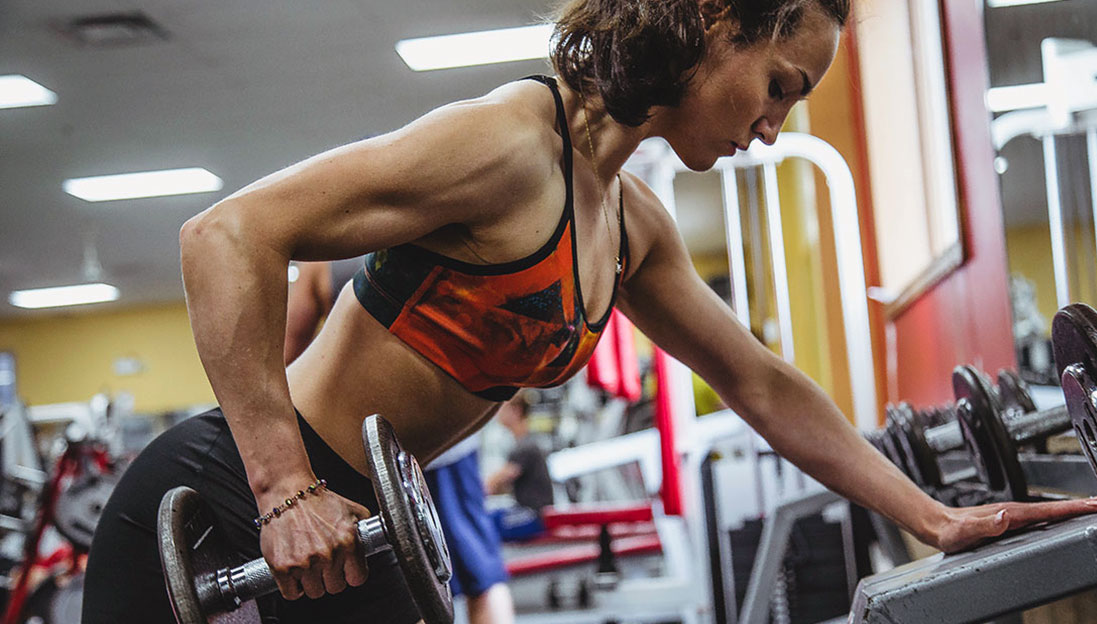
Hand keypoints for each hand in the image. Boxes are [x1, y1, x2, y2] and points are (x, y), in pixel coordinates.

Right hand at [258, 485, 371, 599]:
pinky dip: (292, 587)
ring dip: (311, 582)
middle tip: (323, 563)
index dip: (351, 574)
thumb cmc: (317, 501)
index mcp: (348, 541)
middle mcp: (328, 554)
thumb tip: (376, 543)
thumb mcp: (352, 510)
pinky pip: (291, 594)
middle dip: (330, 577)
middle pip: (335, 587)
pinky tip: (295, 571)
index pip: (357, 578)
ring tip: (308, 563)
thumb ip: (365, 530)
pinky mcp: (282, 567)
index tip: (345, 570)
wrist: (286, 492)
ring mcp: (304, 562)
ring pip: (314, 592)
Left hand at [928, 497, 1096, 553]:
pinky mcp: (1009, 520)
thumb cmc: (950, 531)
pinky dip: (1056, 516)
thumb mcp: (966, 531)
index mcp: (1009, 513)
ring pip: (1048, 512)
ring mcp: (1012, 515)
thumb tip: (1005, 517)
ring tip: (1091, 510)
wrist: (937, 525)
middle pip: (1054, 509)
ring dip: (1071, 510)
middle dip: (1080, 506)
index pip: (1047, 510)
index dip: (1072, 509)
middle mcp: (1013, 511)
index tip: (1093, 506)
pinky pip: (1039, 517)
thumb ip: (985, 524)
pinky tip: (1063, 519)